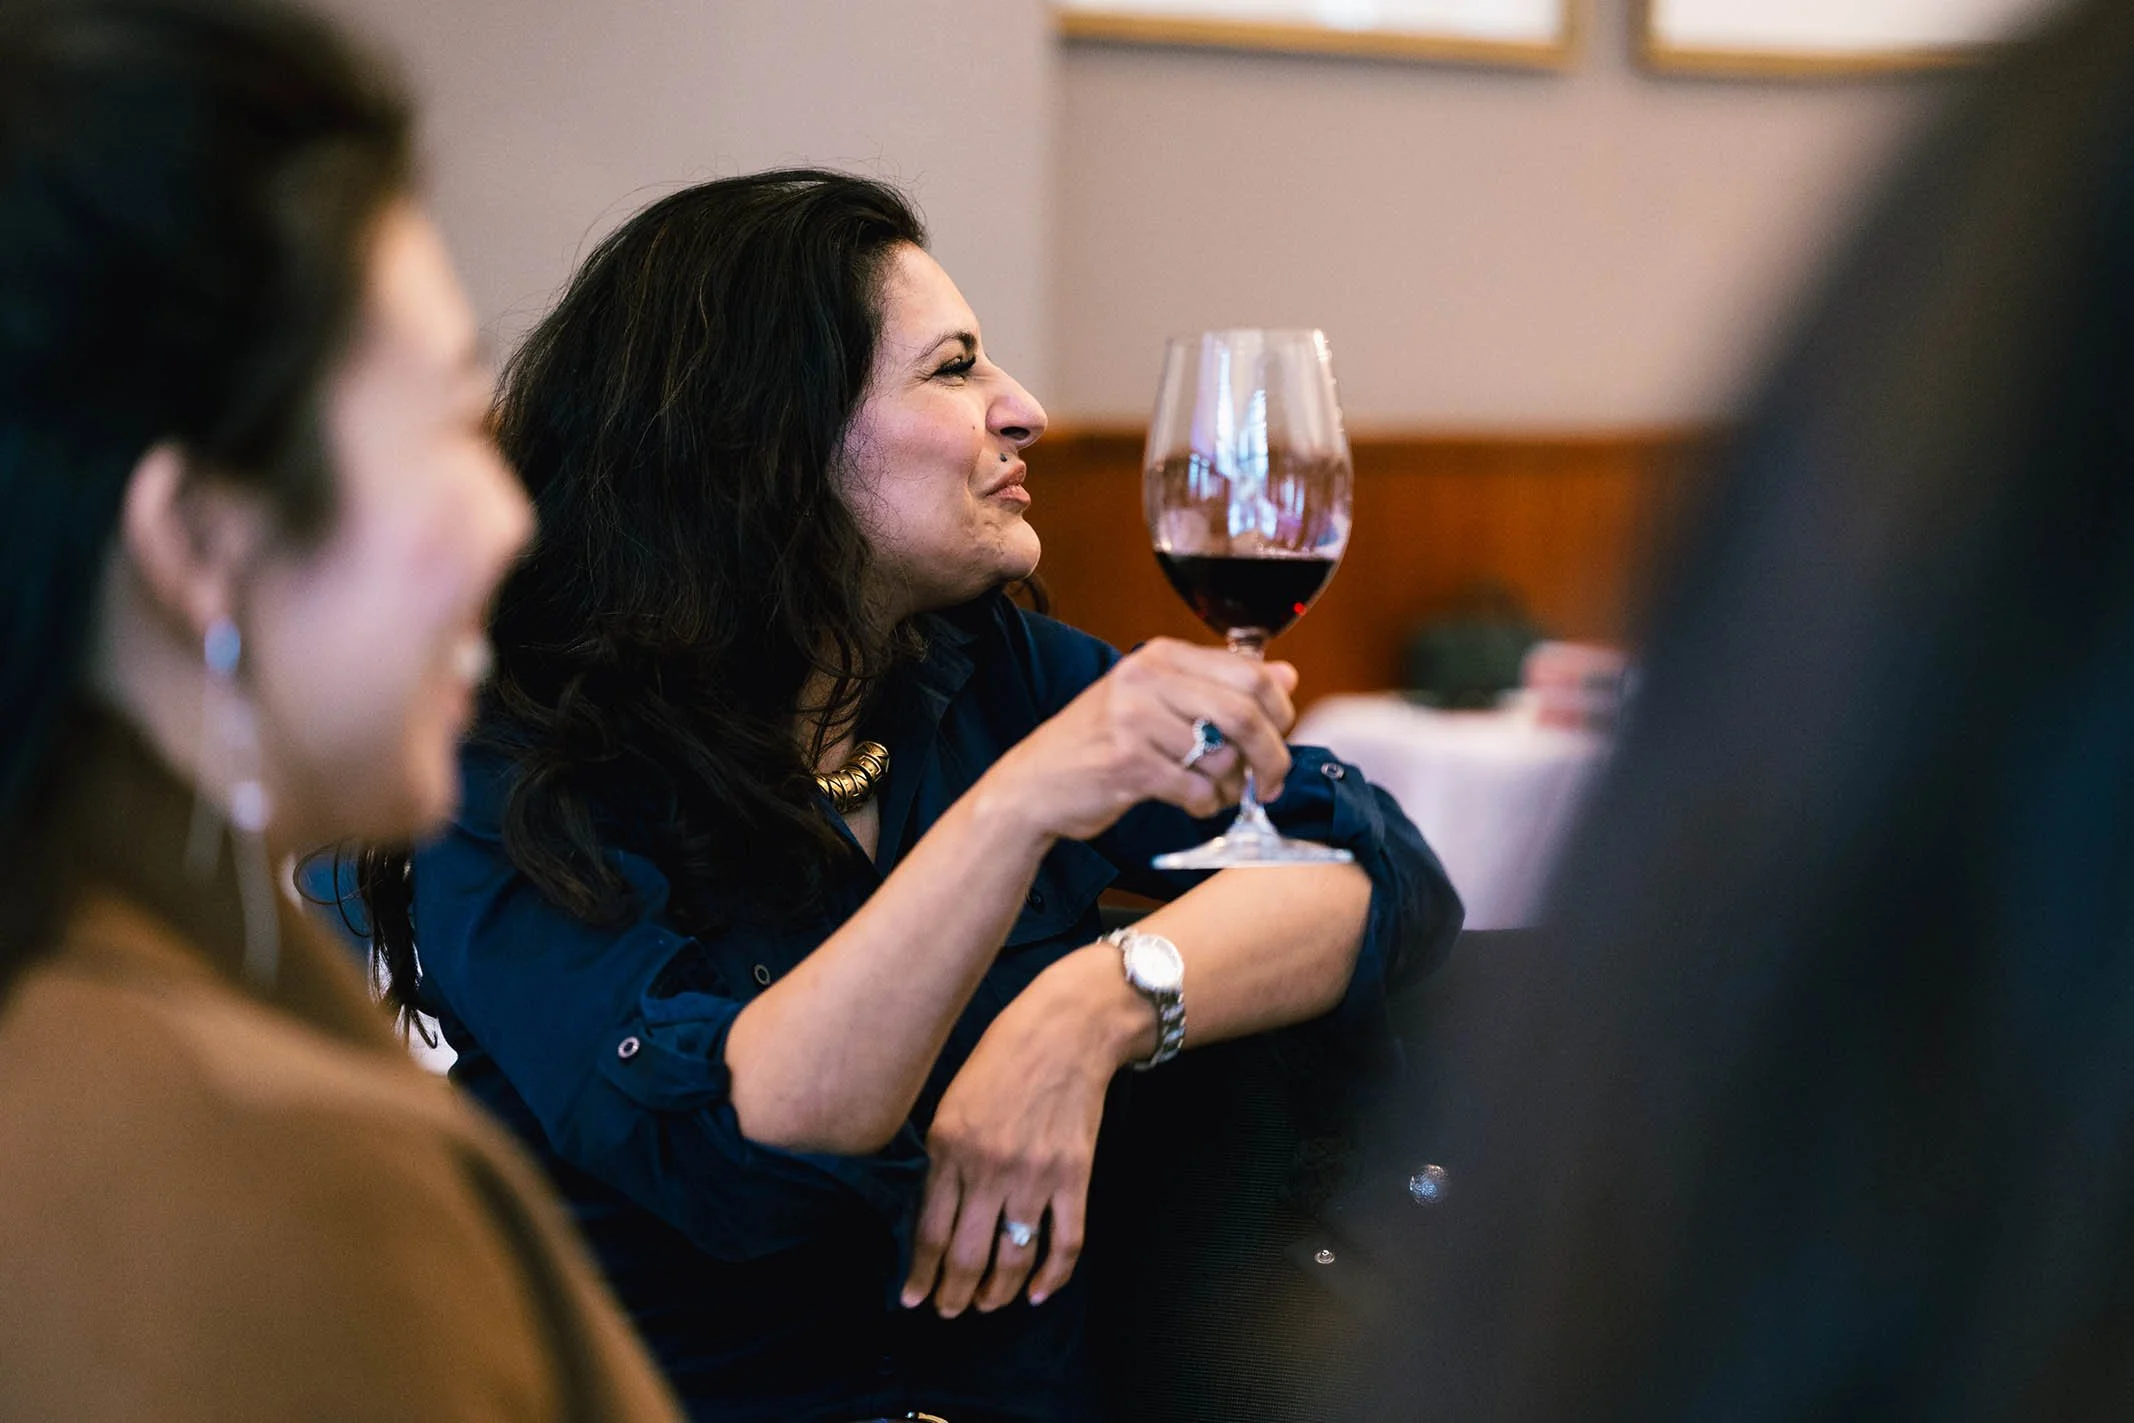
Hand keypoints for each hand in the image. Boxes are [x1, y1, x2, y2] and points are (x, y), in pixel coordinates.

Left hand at [900, 948, 1141, 1315]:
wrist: (1065, 1031)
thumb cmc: (1002, 1059)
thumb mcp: (952, 1101)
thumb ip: (943, 1159)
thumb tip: (934, 1217)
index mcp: (950, 1147)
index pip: (929, 1231)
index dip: (920, 1274)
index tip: (912, 1299)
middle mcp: (989, 1168)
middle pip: (968, 1256)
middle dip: (954, 1295)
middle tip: (949, 1311)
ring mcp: (1034, 1176)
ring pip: (1013, 1259)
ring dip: (996, 1295)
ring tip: (986, 1306)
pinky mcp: (1073, 1177)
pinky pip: (1065, 1243)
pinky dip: (1051, 1278)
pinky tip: (1036, 1294)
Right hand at [978, 638, 1297, 844]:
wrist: (1033, 784)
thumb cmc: (1100, 743)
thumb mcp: (1159, 701)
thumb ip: (1220, 686)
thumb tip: (1287, 676)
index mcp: (1161, 655)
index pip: (1250, 674)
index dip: (1280, 713)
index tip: (1279, 739)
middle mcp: (1147, 678)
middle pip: (1245, 714)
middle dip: (1272, 757)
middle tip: (1271, 783)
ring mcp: (1134, 719)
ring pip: (1223, 759)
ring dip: (1231, 788)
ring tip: (1213, 793)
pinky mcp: (1127, 763)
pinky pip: (1196, 790)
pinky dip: (1205, 806)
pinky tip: (1192, 804)